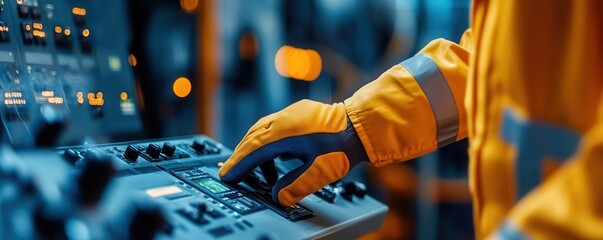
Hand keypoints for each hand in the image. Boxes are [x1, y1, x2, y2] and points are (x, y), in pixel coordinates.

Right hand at [219, 99, 367, 205]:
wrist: (360, 126)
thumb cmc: (342, 146)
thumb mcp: (319, 173)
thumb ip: (295, 186)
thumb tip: (278, 196)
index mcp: (285, 132)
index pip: (254, 150)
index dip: (239, 165)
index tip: (228, 176)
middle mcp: (285, 118)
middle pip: (253, 138)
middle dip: (241, 156)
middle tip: (232, 173)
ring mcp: (291, 113)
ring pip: (262, 131)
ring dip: (255, 150)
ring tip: (257, 172)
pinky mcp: (298, 113)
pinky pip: (274, 127)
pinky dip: (267, 143)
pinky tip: (274, 158)